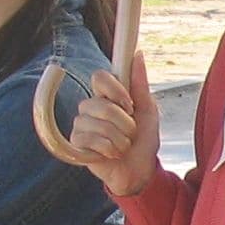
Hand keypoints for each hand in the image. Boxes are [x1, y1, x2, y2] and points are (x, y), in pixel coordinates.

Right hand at [67, 53, 160, 197]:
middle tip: (131, 133)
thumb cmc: (144, 140)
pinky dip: (109, 149)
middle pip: (101, 104)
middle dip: (124, 123)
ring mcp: (82, 125)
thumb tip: (137, 54)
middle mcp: (91, 107)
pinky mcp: (77, 143)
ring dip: (120, 139)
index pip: (99, 77)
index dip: (115, 90)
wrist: (140, 170)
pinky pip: (90, 140)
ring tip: (123, 145)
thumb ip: (140, 84)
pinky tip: (112, 154)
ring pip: (98, 125)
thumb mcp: (148, 110)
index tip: (129, 105)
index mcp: (108, 96)